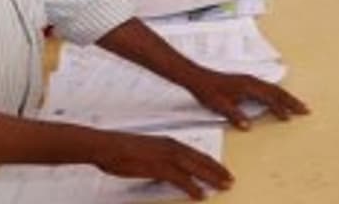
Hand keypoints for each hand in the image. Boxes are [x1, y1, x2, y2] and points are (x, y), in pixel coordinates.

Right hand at [91, 129, 232, 200]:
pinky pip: (180, 179)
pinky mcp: (158, 168)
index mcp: (170, 143)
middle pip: (202, 160)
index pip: (197, 153)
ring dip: (212, 178)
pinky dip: (192, 187)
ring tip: (224, 186)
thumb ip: (161, 158)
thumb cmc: (123, 149)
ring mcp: (166, 157)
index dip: (212, 163)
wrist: (107, 146)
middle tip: (231, 180)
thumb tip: (169, 169)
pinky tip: (200, 195)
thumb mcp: (148, 151)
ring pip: (196, 168)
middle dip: (218, 171)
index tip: (223, 170)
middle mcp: (172, 147)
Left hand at [185, 68, 309, 129]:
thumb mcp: (220, 106)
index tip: (291, 117)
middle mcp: (252, 82)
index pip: (270, 98)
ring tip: (297, 105)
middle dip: (292, 101)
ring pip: (274, 88)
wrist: (198, 78)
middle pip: (277, 91)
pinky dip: (277, 93)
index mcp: (248, 87)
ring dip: (286, 96)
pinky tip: (278, 99)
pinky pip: (267, 87)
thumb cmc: (208, 91)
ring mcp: (250, 80)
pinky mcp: (247, 81)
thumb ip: (235, 115)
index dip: (281, 108)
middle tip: (305, 109)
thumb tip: (248, 126)